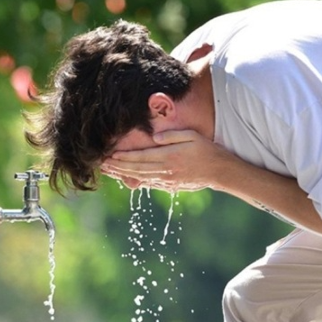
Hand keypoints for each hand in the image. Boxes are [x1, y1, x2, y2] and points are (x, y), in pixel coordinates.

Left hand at [102, 129, 236, 191]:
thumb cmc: (206, 150)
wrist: (219, 171)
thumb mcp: (192, 136)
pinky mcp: (170, 185)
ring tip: (109, 171)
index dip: (124, 157)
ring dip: (122, 174)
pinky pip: (149, 183)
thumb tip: (154, 137)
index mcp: (169, 156)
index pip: (141, 157)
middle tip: (102, 164)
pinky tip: (126, 178)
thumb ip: (172, 136)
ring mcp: (167, 180)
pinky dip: (135, 181)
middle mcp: (166, 170)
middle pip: (136, 168)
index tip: (110, 155)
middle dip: (117, 166)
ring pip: (140, 177)